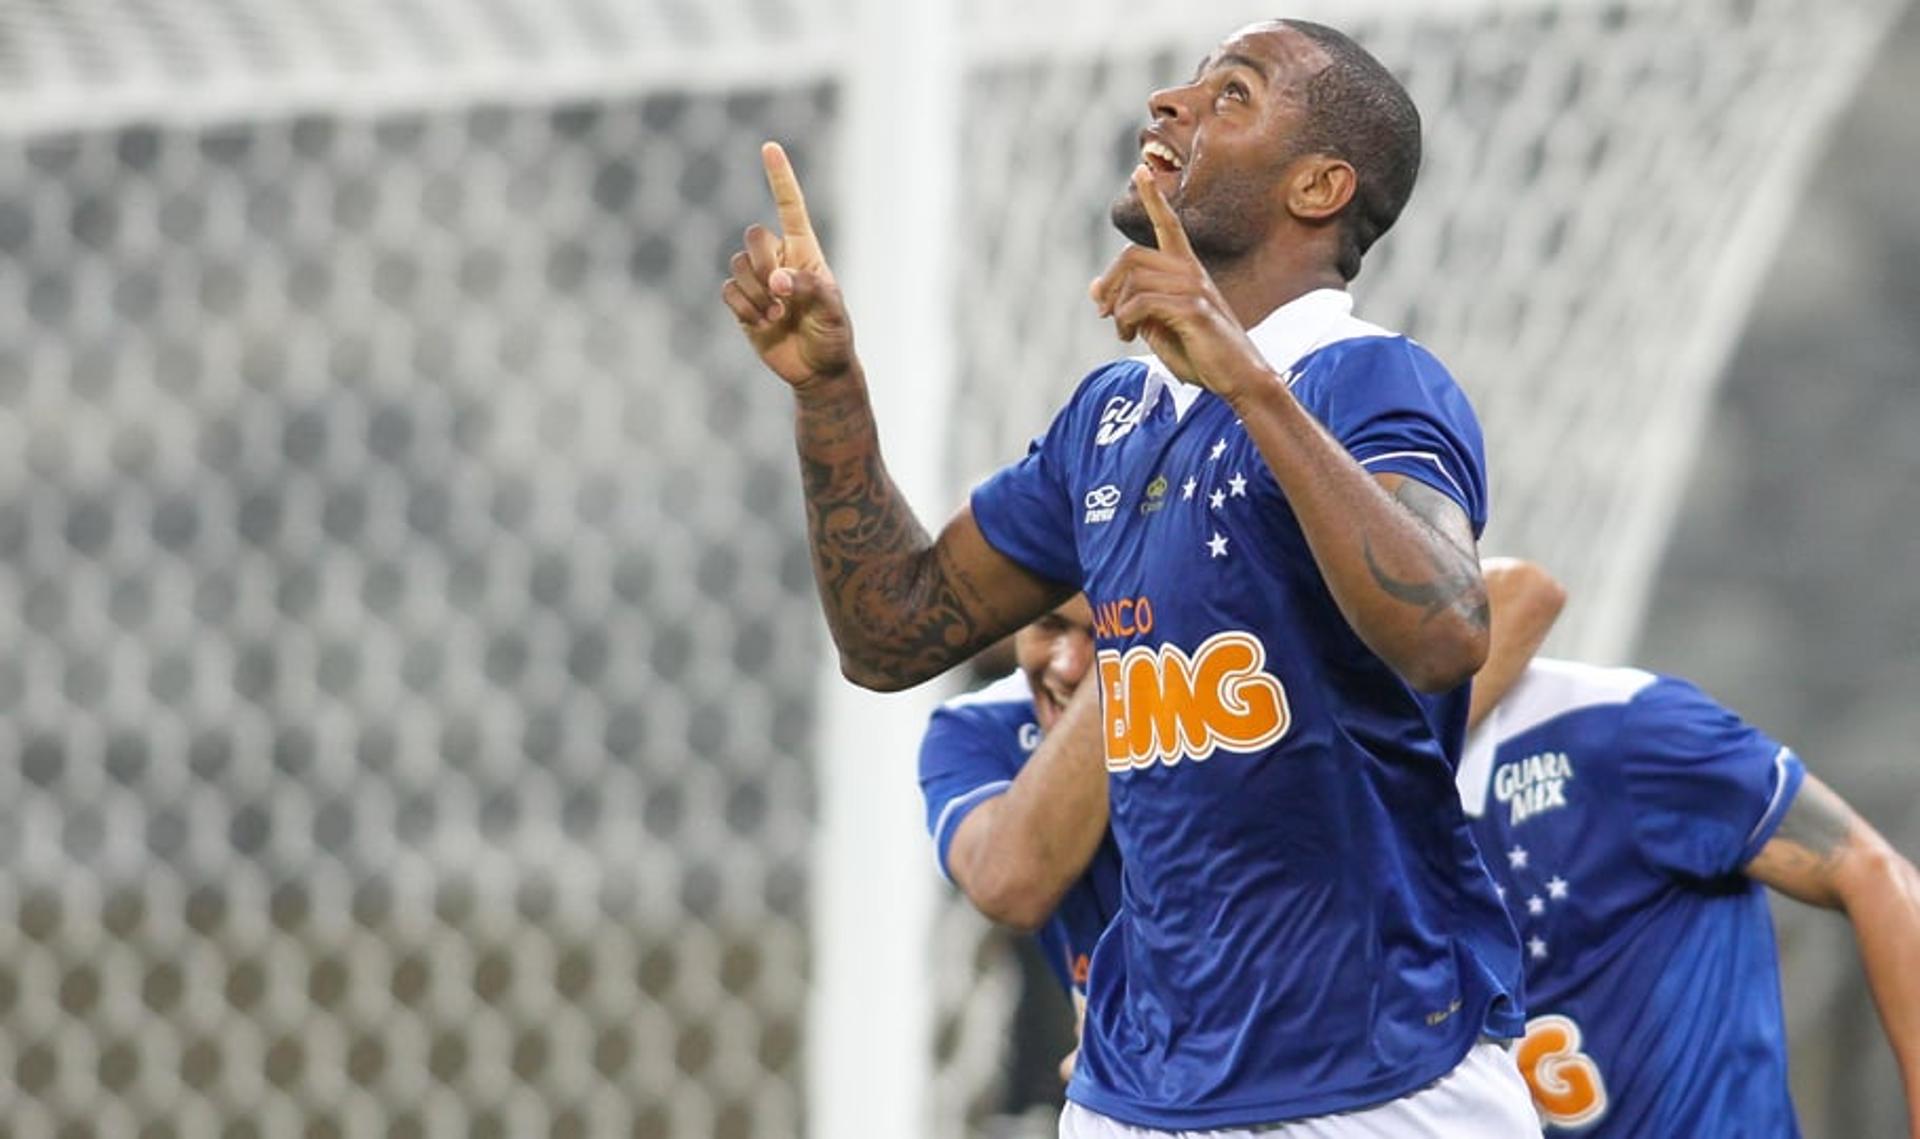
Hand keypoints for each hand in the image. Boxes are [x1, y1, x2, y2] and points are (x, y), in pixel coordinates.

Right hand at [722, 142, 855, 388]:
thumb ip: (808, 289)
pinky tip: (763, 323)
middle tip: (782, 293)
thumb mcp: (832, 310)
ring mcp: (759, 281)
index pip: (790, 207)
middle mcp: (779, 260)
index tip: (769, 148)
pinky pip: (728, 292)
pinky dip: (744, 308)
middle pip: (754, 236)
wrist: (817, 369)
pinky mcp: (743, 304)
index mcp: (805, 251)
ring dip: (755, 293)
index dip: (780, 178)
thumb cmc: (832, 334)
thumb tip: (776, 281)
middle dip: (764, 263)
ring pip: (737, 265)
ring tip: (777, 315)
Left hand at [1088, 166, 1269, 401]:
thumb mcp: (1159, 327)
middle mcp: (1192, 272)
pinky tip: (1129, 335)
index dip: (1154, 197)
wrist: (1238, 379)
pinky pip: (1140, 304)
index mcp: (1188, 271)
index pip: (1169, 225)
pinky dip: (1125, 320)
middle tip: (1101, 311)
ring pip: (1134, 281)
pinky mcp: (1194, 309)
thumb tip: (1095, 289)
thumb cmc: (1201, 354)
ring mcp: (1195, 288)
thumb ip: (1133, 304)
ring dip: (1117, 309)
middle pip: (1133, 256)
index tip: (1141, 169)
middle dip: (1108, 281)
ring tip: (1121, 331)